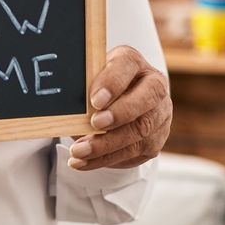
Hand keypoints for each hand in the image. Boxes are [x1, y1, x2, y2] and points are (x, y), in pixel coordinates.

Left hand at [67, 45, 171, 170]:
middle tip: (94, 124)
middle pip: (145, 100)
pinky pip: (133, 153)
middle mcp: (154, 86)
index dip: (113, 83)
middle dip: (119, 115)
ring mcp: (159, 115)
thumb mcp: (89, 80)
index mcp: (134, 63)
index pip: (128, 65)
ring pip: (139, 132)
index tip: (95, 100)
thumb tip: (65, 106)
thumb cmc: (98, 88)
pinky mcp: (155, 140)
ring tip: (78, 151)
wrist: (118, 103)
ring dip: (106, 145)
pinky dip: (105, 159)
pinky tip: (83, 162)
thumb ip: (83, 87)